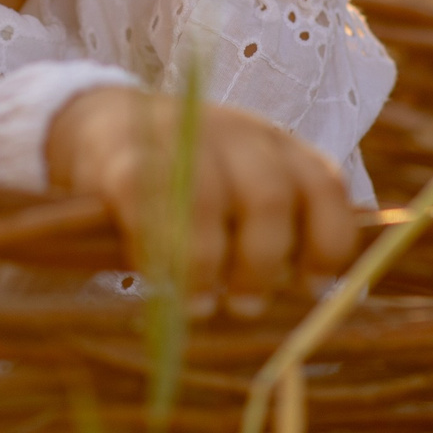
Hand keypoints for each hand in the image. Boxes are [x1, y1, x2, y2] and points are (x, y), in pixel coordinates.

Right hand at [46, 85, 356, 317]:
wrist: (105, 125)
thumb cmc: (191, 180)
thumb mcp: (241, 192)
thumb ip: (274, 234)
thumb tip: (302, 297)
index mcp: (278, 149)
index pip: (324, 186)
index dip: (326, 241)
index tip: (309, 287)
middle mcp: (238, 137)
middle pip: (268, 196)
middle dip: (262, 262)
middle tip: (246, 306)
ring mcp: (181, 140)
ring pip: (207, 202)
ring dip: (207, 265)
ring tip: (200, 306)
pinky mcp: (127, 158)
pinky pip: (148, 206)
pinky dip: (158, 250)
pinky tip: (158, 277)